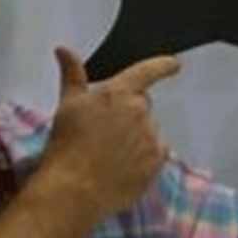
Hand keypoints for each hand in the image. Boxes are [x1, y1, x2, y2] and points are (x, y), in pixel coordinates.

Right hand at [40, 47, 179, 217]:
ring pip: (148, 131)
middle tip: (106, 131)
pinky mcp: (157, 162)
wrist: (74, 188)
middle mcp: (140, 111)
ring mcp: (151, 137)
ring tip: (110, 155)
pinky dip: (143, 158)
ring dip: (135, 137)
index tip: (174, 64)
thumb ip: (72, 74)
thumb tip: (63, 49)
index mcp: (119, 92)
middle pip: (142, 105)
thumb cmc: (66, 144)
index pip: (147, 71)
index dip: (162, 66)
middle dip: (128, 113)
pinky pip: (156, 153)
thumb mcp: (67, 105)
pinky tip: (122, 168)